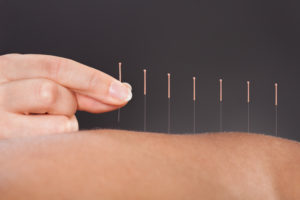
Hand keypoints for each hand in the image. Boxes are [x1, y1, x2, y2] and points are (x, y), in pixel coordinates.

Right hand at [0, 54, 131, 137]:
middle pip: (55, 92)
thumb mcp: (39, 87)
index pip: (59, 67)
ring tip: (43, 124)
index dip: (96, 80)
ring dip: (63, 124)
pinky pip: (50, 144)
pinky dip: (55, 142)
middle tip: (61, 110)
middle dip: (69, 104)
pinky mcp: (5, 143)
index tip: (124, 93)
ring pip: (56, 120)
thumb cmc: (17, 107)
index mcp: (11, 67)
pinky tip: (38, 138)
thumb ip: (76, 90)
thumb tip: (119, 93)